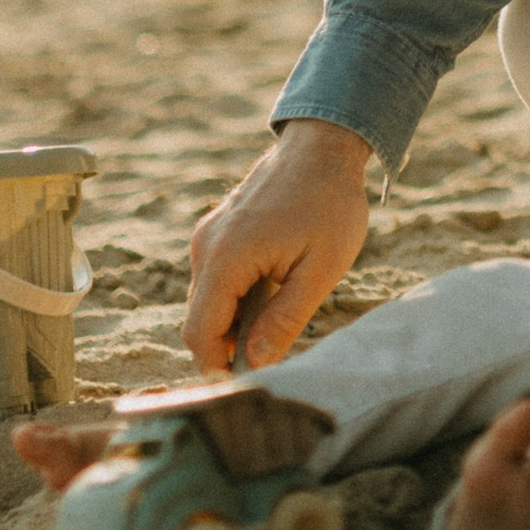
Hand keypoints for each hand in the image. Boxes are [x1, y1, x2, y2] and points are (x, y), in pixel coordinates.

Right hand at [185, 119, 371, 370]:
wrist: (323, 146)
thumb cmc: (330, 205)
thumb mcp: (320, 270)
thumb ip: (284, 319)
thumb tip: (256, 362)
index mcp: (226, 258)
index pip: (200, 332)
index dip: (217, 366)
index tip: (248, 382)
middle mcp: (205, 247)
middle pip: (201, 321)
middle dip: (229, 346)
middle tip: (276, 349)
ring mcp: (208, 237)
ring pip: (209, 301)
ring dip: (236, 320)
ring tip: (284, 306)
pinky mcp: (217, 232)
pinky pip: (217, 280)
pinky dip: (238, 297)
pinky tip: (276, 286)